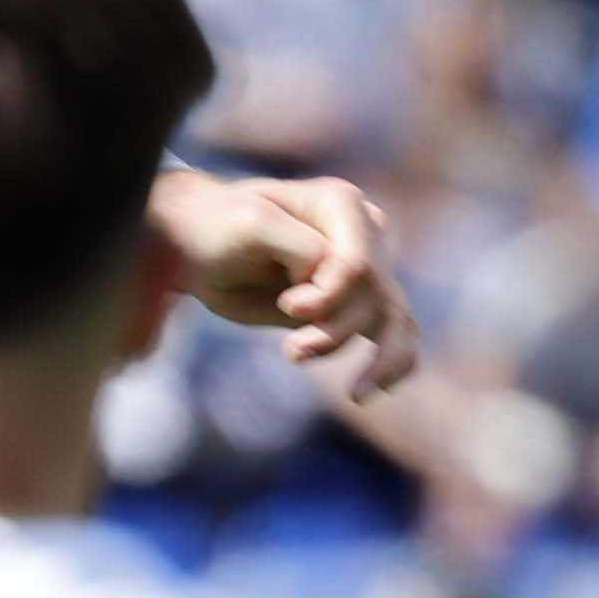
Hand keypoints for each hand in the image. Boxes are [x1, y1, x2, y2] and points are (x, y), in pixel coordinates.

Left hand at [151, 168, 416, 395]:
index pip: (358, 262)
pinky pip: (396, 333)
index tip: (289, 307)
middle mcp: (365, 233)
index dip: (330, 295)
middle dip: (337, 329)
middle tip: (293, 350)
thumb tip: (329, 276)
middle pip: (375, 294)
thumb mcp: (248, 225)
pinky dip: (393, 364)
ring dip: (374, 360)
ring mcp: (368, 268)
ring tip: (352, 393)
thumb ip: (296, 245)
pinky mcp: (360, 302)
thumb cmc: (220, 228)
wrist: (202, 246)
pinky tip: (369, 392)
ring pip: (393, 319)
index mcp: (340, 204)